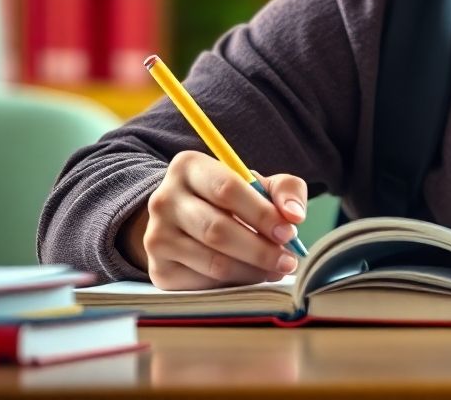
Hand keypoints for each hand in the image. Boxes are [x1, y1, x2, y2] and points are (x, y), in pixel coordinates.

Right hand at [119, 151, 307, 289]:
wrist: (186, 219)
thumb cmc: (231, 198)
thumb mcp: (258, 183)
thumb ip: (285, 190)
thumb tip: (294, 215)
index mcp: (189, 166)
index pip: (227, 189)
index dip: (262, 213)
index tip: (289, 232)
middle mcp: (164, 199)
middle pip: (218, 230)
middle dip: (260, 249)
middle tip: (288, 259)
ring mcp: (156, 237)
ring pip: (212, 261)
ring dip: (252, 270)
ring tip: (276, 269)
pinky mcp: (159, 270)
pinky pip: (203, 283)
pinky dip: (234, 283)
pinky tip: (251, 275)